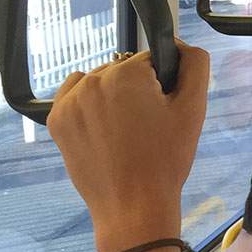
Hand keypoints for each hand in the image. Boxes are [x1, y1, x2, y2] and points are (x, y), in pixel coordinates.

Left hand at [47, 42, 209, 251]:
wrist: (133, 205)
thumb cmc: (166, 159)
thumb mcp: (194, 109)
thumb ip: (195, 64)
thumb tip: (180, 45)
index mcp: (127, 73)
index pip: (153, 62)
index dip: (164, 86)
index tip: (163, 114)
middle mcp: (93, 80)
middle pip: (126, 71)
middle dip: (138, 91)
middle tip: (148, 128)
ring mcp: (69, 101)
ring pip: (101, 82)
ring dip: (114, 97)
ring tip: (125, 133)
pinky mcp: (56, 120)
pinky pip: (74, 95)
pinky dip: (89, 105)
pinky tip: (104, 129)